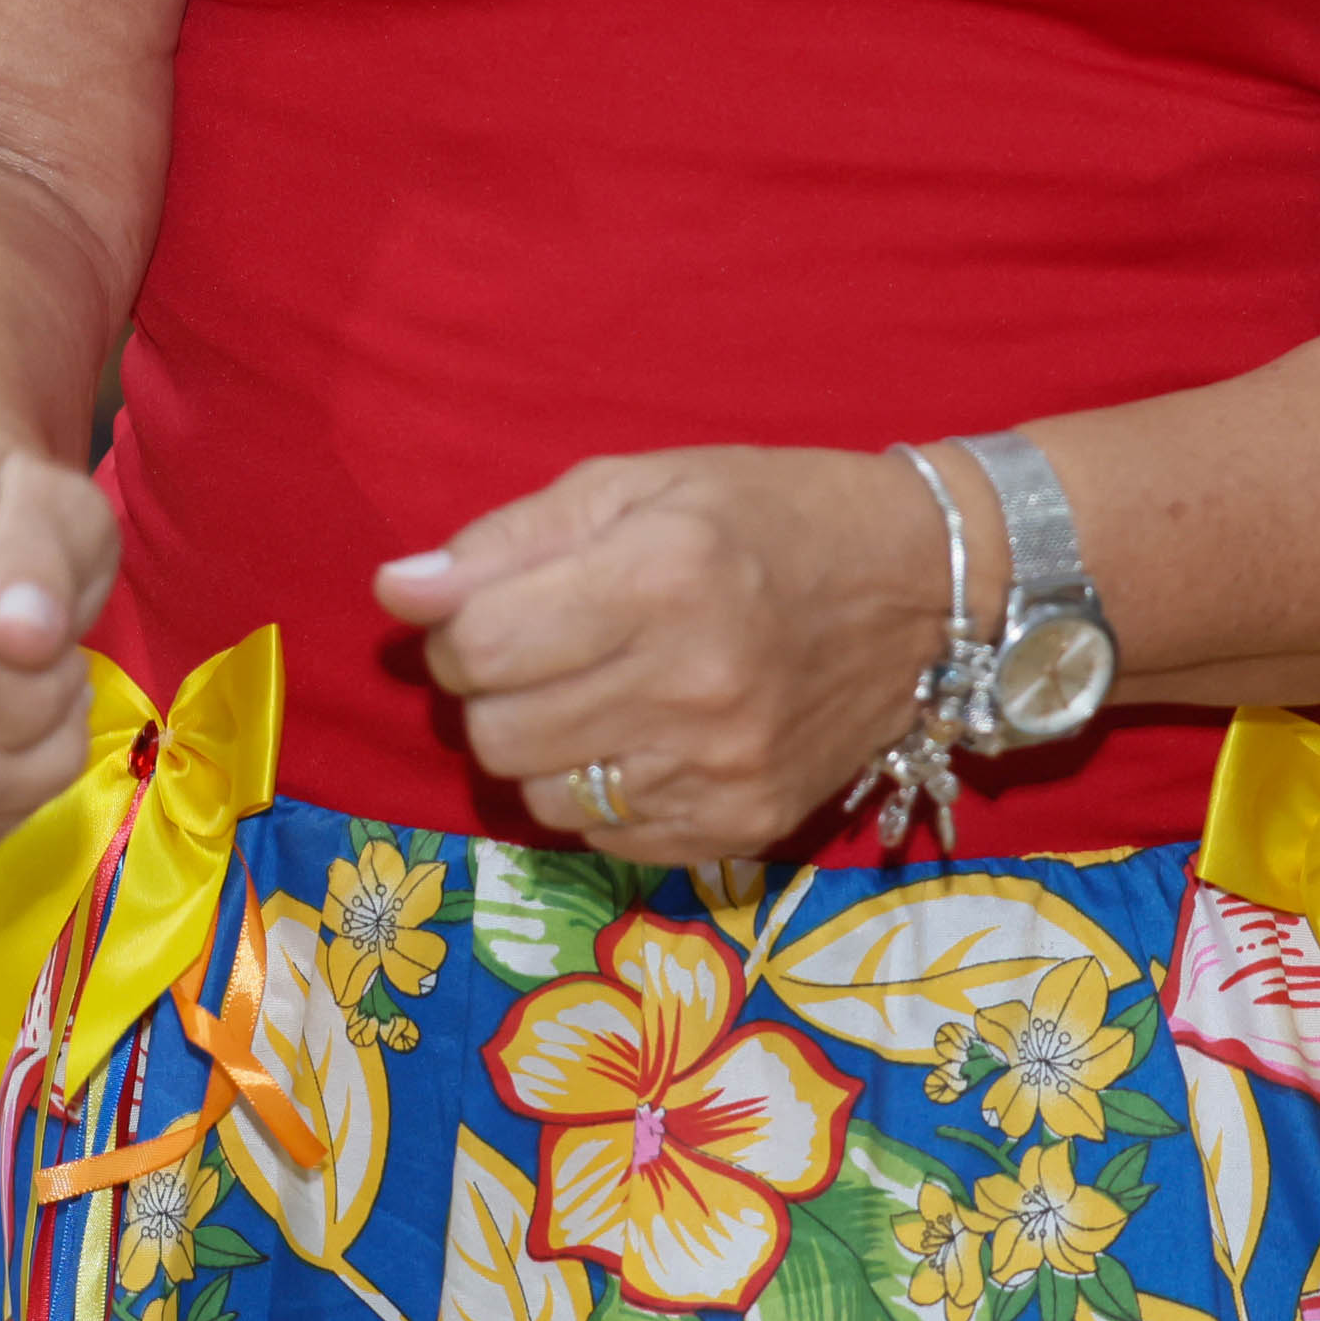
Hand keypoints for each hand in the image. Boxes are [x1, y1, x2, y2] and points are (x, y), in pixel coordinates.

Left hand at [377, 448, 951, 862]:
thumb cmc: (767, 515)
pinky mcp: (741, 828)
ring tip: (594, 692)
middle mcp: (692, 685)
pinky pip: (603, 836)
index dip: (452, 630)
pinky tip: (642, 735)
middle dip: (487, 691)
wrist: (923, 589)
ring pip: (538, 796)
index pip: (478, 647)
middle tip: (537, 650)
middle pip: (495, 732)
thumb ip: (506, 542)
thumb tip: (396, 593)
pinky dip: (597, 790)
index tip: (483, 610)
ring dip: (539, 746)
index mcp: (661, 577)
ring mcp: (721, 770)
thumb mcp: (637, 483)